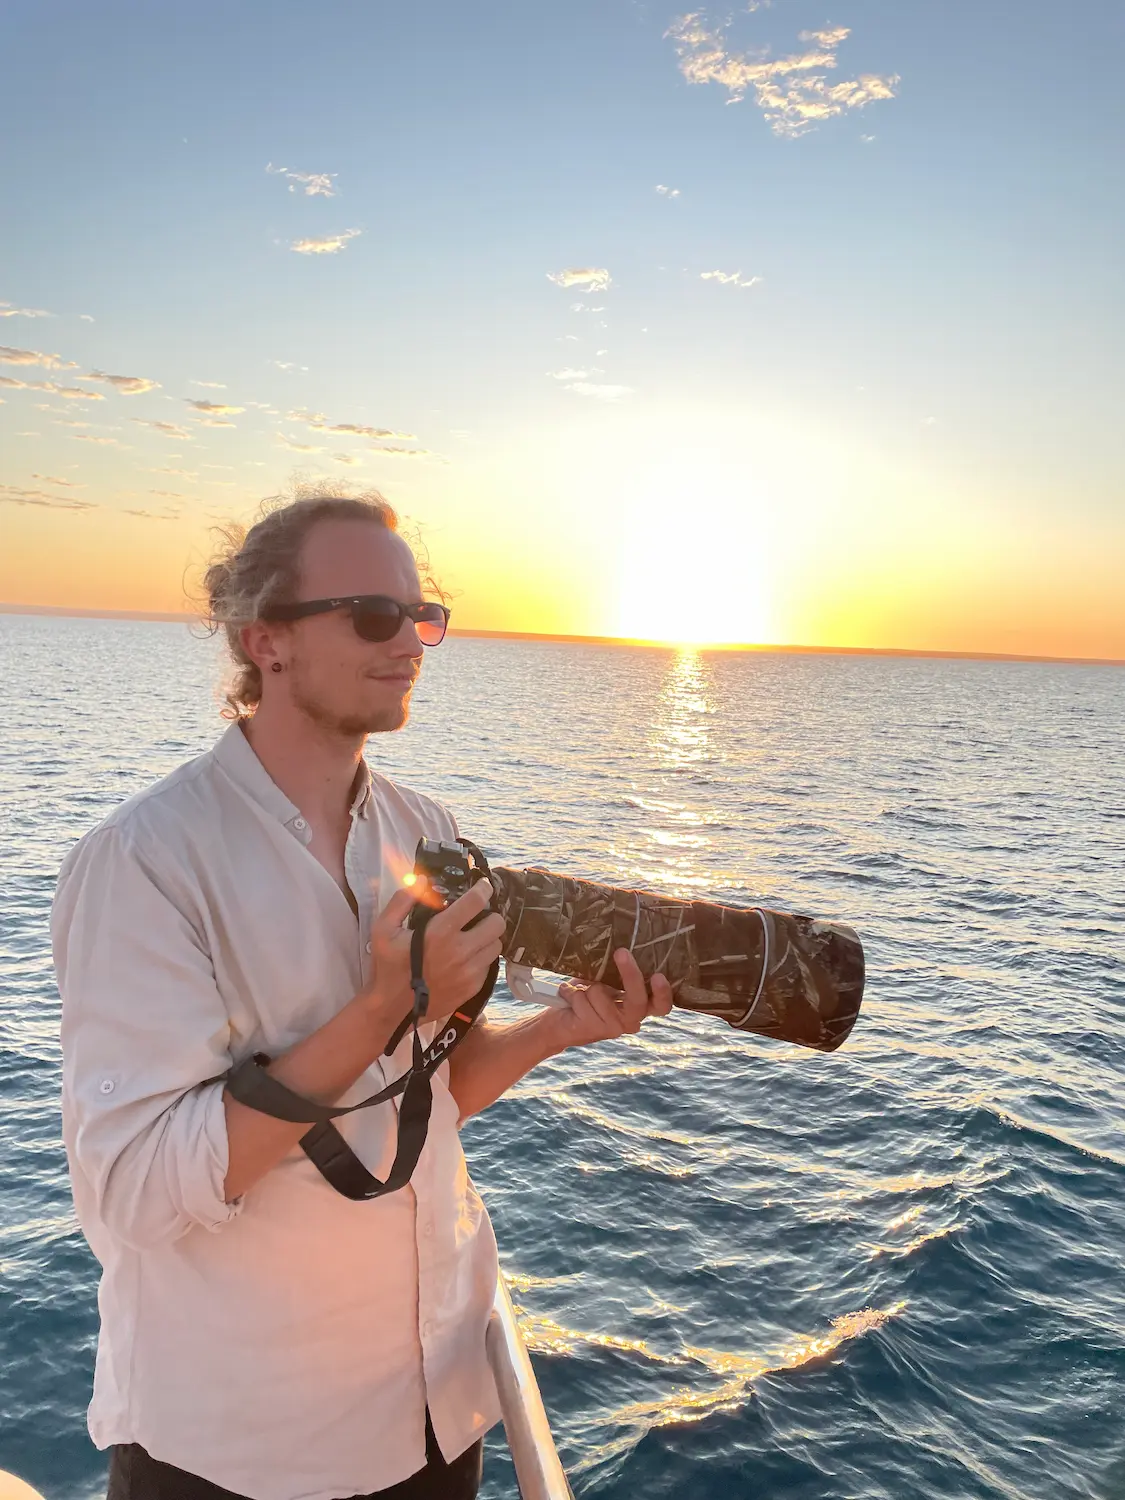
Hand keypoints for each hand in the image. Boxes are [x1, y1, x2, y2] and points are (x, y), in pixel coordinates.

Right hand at [362, 880, 505, 1019]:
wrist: (391, 1009)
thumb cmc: (387, 966)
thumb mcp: (383, 929)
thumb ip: (402, 900)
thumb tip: (422, 881)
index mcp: (441, 932)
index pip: (476, 901)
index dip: (483, 889)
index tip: (482, 886)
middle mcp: (461, 951)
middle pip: (496, 923)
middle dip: (488, 916)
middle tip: (476, 917)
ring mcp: (470, 972)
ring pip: (496, 945)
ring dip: (487, 938)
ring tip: (471, 938)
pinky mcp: (473, 988)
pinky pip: (488, 966)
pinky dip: (481, 959)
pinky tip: (466, 959)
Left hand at [548, 949, 672, 1051]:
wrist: (560, 1022)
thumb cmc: (588, 996)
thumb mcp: (606, 982)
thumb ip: (616, 975)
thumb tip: (619, 951)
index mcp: (639, 1006)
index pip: (661, 1005)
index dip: (663, 993)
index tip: (658, 975)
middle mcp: (630, 1020)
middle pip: (637, 1000)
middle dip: (630, 974)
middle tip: (621, 952)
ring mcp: (612, 1028)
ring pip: (599, 992)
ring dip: (584, 987)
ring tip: (579, 991)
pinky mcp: (591, 1030)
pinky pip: (581, 999)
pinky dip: (570, 992)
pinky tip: (568, 998)